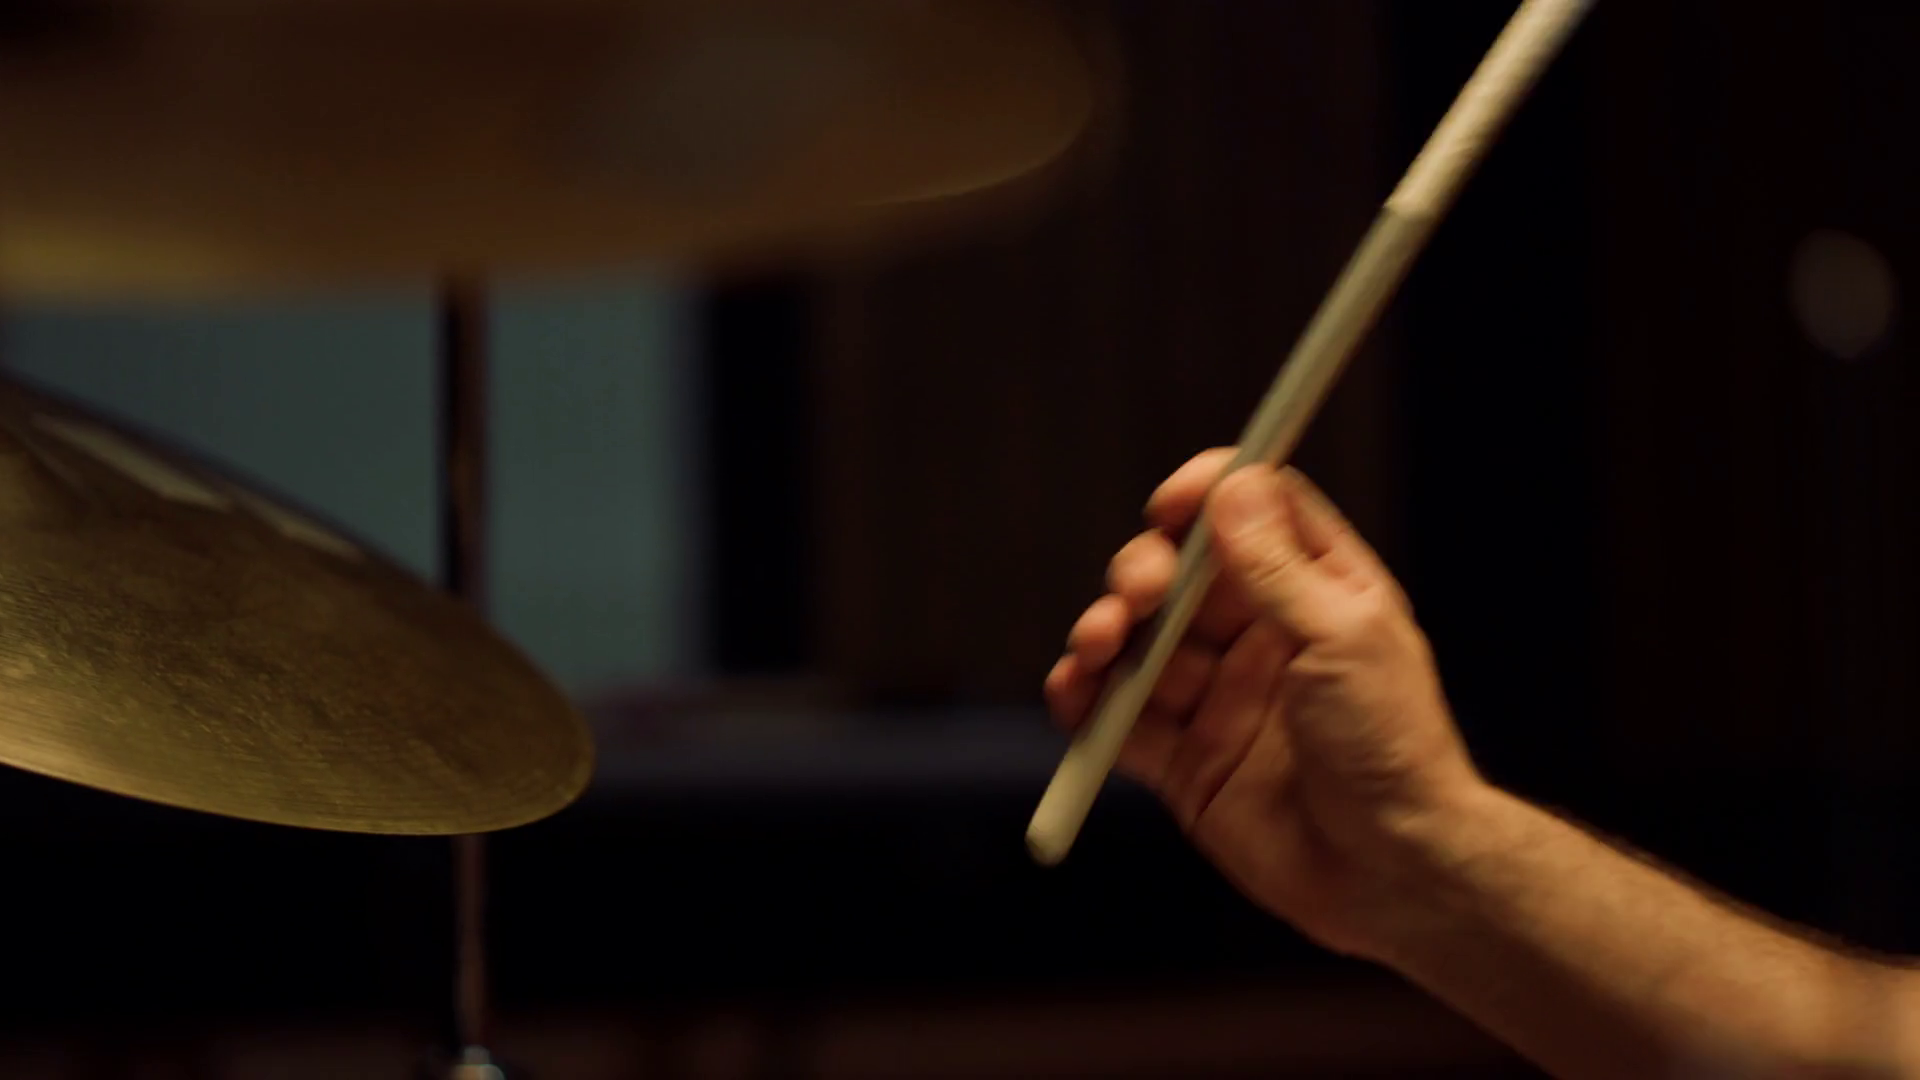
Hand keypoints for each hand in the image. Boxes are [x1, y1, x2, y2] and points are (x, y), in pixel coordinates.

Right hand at [1046, 451, 1484, 959]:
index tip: (1172, 504)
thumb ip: (1275, 566)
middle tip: (1139, 595)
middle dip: (1143, 572)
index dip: (1206, 496)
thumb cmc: (1392, 748)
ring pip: (1138, 642)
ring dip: (1105, 630)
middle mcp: (1261, 639)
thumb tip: (1233, 484)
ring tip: (1098, 645)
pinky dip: (1084, 702)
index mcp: (1315, 593)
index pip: (1250, 516)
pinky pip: (1117, 719)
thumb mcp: (1342, 637)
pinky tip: (1073, 691)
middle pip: (1178, 575)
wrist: (1390, 871)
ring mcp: (1218, 698)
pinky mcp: (1183, 760)